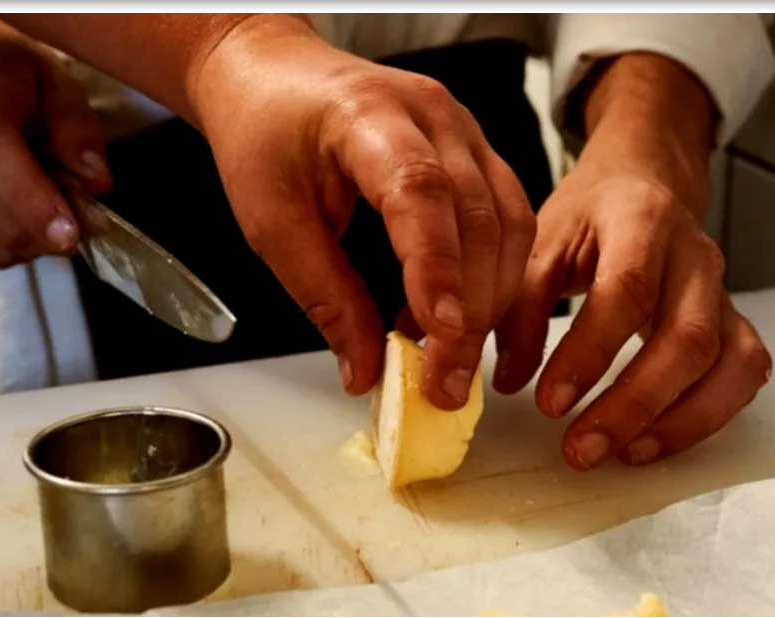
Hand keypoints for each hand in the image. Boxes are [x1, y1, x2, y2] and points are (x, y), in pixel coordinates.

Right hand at [0, 13, 111, 266]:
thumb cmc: (10, 75)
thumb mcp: (58, 82)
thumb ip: (78, 129)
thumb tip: (96, 182)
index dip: (32, 203)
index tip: (70, 235)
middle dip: (51, 229)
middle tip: (77, 203)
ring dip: (36, 235)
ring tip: (41, 193)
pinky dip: (15, 241)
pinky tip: (17, 207)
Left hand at [189, 16, 536, 408]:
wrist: (273, 78)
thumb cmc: (265, 132)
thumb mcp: (272, 221)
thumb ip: (323, 296)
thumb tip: (367, 368)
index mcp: (368, 114)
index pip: (419, 190)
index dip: (436, 266)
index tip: (440, 330)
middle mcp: (433, 115)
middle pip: (478, 216)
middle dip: (470, 310)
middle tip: (446, 382)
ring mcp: (463, 132)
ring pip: (509, 224)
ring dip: (489, 302)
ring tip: (452, 362)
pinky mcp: (474, 155)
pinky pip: (507, 220)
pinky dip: (491, 278)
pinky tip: (458, 321)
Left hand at [493, 54, 772, 469]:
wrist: (643, 182)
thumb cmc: (586, 217)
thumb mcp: (539, 244)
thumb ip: (520, 309)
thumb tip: (509, 383)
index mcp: (641, 218)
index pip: (626, 291)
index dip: (588, 354)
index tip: (549, 403)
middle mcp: (695, 254)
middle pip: (688, 338)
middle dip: (634, 405)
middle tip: (580, 450)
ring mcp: (724, 289)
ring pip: (729, 363)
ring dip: (679, 421)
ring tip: (622, 454)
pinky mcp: (735, 320)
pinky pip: (743, 374)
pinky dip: (708, 416)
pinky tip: (656, 440)